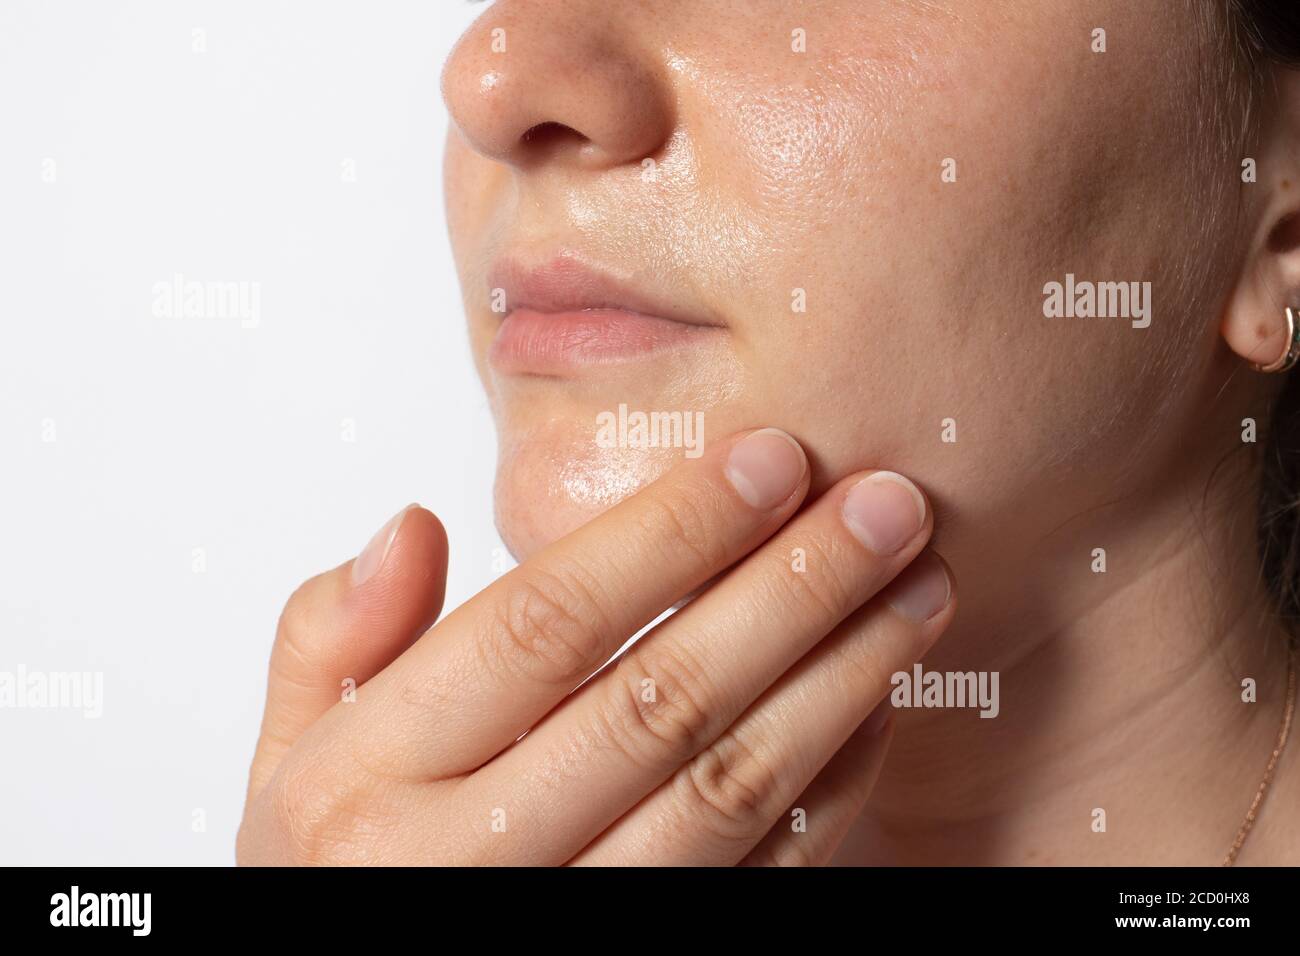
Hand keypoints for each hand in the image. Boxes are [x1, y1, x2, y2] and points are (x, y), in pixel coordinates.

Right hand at [236, 428, 954, 864]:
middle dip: (787, 590)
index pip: (542, 627)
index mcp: (365, 785)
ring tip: (915, 587)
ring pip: (730, 792)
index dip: (666, 534)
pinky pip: (764, 877)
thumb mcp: (290, 767)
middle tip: (882, 504)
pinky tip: (879, 703)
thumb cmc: (341, 879)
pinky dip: (835, 788)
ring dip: (839, 679)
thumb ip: (332, 643)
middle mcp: (467, 860)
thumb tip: (410, 526)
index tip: (765, 459)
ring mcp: (568, 923)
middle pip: (660, 701)